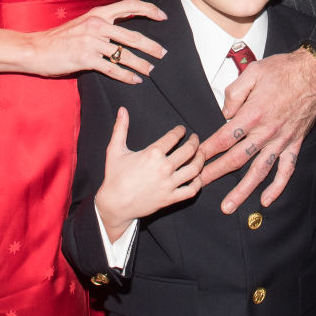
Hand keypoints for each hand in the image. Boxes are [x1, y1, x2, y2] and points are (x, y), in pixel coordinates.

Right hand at [30, 0, 166, 82]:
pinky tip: (134, 80)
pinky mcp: (85, 59)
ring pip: (124, 54)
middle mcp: (96, 25)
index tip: (163, 16)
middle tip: (163, 53)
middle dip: (151, 46)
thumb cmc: (59, 38)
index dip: (149, 10)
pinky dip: (126, 76)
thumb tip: (122, 27)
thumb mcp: (82, 23)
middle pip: (132, 35)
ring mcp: (91, 42)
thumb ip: (102, 23)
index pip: (129, 6)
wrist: (36, 49)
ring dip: (141, 64)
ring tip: (150, 70)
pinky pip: (112, 69)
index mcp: (97, 14)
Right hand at [95, 107, 203, 241]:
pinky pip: (191, 190)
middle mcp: (164, 168)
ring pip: (194, 169)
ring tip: (201, 153)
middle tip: (195, 138)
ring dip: (200, 159)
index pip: (173, 137)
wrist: (115, 204)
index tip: (182, 130)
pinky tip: (198, 177)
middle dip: (194, 142)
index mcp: (153, 154)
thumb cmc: (115, 176)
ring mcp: (169, 184)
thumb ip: (120, 128)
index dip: (180, 131)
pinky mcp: (170, 198)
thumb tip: (122, 110)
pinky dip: (198, 183)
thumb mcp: (115, 150)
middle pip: (188, 151)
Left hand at [199, 49, 315, 212]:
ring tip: (228, 206)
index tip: (196, 158)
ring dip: (243, 190)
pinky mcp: (294, 144)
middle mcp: (266, 132)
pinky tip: (266, 200)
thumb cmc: (282, 70)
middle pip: (237, 159)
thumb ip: (234, 92)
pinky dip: (277, 187)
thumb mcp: (252, 71)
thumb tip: (225, 113)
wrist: (314, 74)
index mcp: (253, 114)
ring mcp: (281, 141)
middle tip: (199, 183)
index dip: (209, 149)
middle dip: (216, 173)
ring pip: (259, 171)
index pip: (225, 137)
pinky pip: (286, 170)